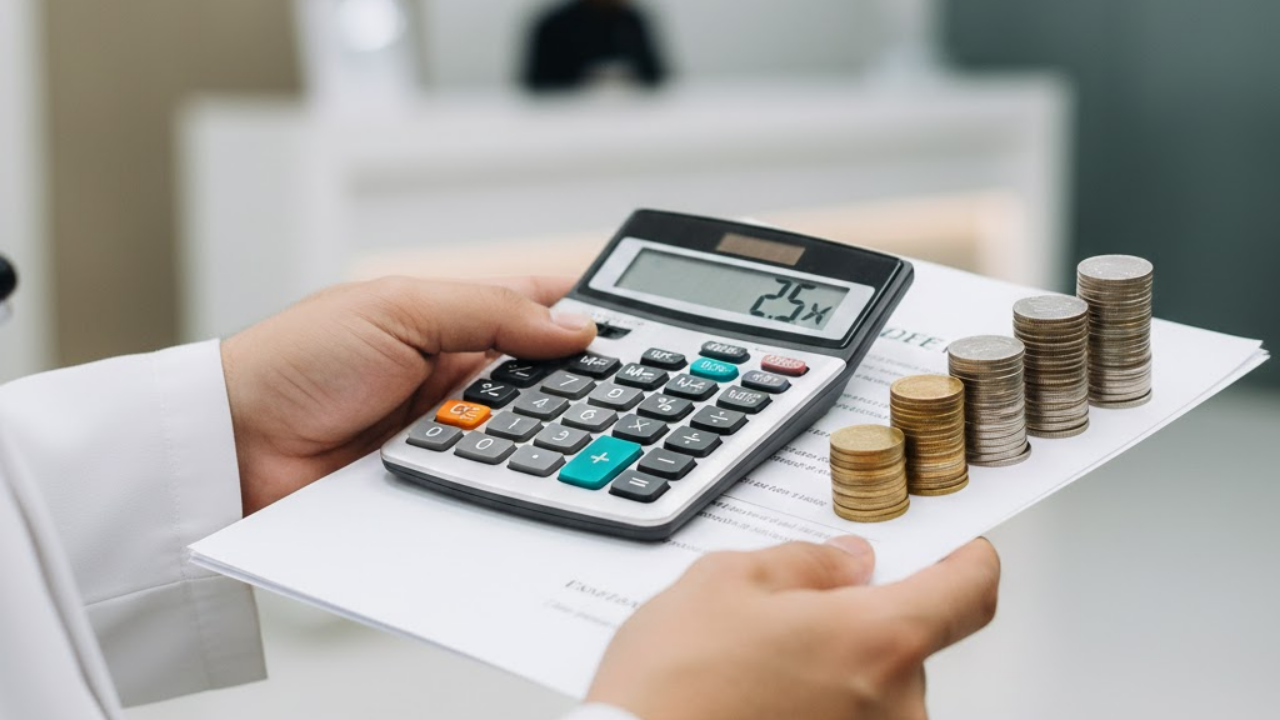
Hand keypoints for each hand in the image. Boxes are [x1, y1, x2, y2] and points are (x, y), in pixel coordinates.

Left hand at [221, 276, 595, 514]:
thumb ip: (491, 312)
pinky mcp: (435, 478)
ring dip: (545, 434)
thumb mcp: (400, 309)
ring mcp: (448, 427)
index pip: (540, 307)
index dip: (587, 313)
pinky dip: (510, 475)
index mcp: (452, 315)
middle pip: (545, 376)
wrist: (236, 447)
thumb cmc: (297, 360)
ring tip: (573, 435)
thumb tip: (575, 327)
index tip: (641, 329)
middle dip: (577, 384)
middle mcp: (457, 371)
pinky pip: (490, 475)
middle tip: (618, 394)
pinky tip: (531, 474)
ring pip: (527, 431)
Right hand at [587, 537, 999, 719]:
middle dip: (858, 618)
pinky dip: (814, 704)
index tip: (955, 546)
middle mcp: (894, 708)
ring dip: (830, 667)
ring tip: (752, 665)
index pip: (970, 591)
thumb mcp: (726, 582)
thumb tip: (845, 561)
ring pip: (870, 687)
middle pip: (906, 641)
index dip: (966, 558)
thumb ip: (802, 562)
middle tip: (790, 610)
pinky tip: (754, 699)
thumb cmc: (671, 692)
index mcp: (878, 642)